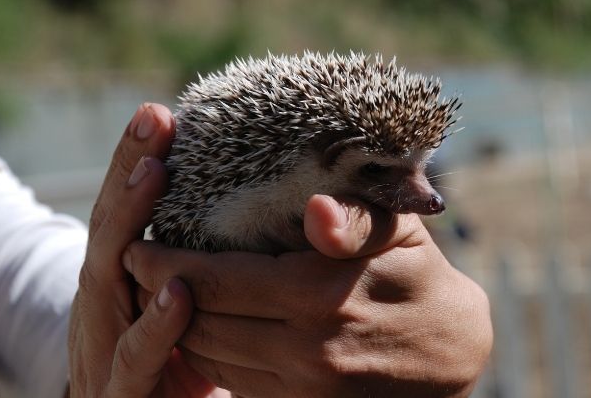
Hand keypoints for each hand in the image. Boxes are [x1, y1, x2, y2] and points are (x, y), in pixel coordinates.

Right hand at [67, 103, 215, 396]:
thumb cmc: (168, 366)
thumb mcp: (180, 307)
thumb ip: (202, 263)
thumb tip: (258, 209)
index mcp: (118, 282)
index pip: (125, 214)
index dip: (135, 164)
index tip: (161, 114)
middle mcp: (102, 306)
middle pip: (111, 231)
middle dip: (129, 174)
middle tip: (154, 120)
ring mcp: (102, 347)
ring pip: (109, 281)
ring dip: (129, 225)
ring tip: (153, 175)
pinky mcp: (120, 393)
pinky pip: (135, 358)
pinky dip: (154, 325)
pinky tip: (178, 291)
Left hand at [124, 194, 492, 397]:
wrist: (452, 354)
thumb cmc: (419, 276)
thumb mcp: (399, 233)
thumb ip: (354, 221)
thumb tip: (315, 210)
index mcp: (320, 292)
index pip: (215, 279)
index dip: (167, 261)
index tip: (139, 244)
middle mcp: (306, 346)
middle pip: (203, 320)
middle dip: (159, 292)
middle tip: (138, 264)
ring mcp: (304, 386)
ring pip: (212, 357)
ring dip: (179, 327)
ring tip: (162, 296)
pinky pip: (235, 384)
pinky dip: (209, 357)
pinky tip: (202, 331)